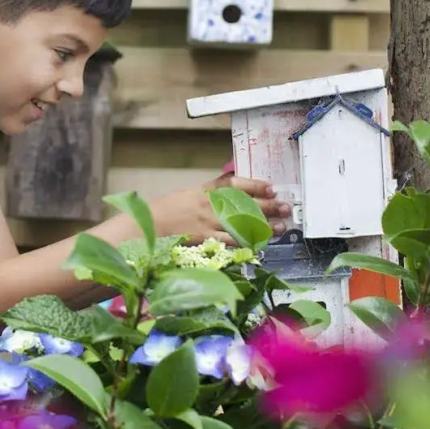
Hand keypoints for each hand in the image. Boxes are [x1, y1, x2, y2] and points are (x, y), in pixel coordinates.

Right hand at [149, 174, 290, 241]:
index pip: (234, 184)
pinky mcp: (205, 239)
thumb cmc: (162, 213)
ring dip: (263, 226)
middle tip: (285, 207)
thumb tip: (225, 199)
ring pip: (242, 223)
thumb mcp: (185, 197)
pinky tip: (257, 244)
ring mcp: (207, 223)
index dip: (255, 185)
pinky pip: (230, 241)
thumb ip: (205, 198)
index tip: (271, 187)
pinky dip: (244, 242)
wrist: (144, 227)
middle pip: (244, 203)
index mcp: (203, 191)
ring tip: (279, 227)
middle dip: (268, 206)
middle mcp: (208, 205)